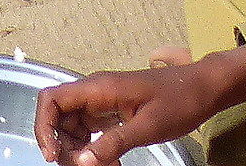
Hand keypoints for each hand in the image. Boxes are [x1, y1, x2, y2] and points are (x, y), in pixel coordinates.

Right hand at [34, 54, 245, 164]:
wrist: (202, 89)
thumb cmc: (178, 102)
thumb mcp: (148, 127)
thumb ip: (113, 143)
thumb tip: (80, 161)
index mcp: (99, 88)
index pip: (52, 99)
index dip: (44, 127)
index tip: (53, 157)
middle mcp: (95, 91)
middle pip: (59, 118)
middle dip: (65, 147)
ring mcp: (102, 100)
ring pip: (73, 127)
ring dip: (80, 151)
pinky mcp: (112, 111)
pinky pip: (90, 131)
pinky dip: (94, 149)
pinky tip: (110, 163)